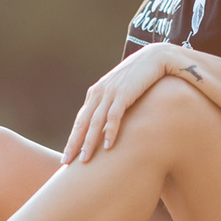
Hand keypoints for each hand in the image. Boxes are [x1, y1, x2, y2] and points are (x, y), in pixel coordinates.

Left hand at [62, 44, 180, 163]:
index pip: (81, 120)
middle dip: (74, 143)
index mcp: (95, 94)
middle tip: (66, 162)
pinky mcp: (124, 94)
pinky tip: (107, 147)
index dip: (73, 139)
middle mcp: (98, 93)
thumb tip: (109, 127)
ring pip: (95, 122)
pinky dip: (110, 131)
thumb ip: (112, 106)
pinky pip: (114, 116)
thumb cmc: (138, 78)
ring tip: (85, 160)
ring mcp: (110, 93)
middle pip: (82, 123)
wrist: (153, 58)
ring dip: (89, 142)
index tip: (67, 156)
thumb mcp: (120, 92)